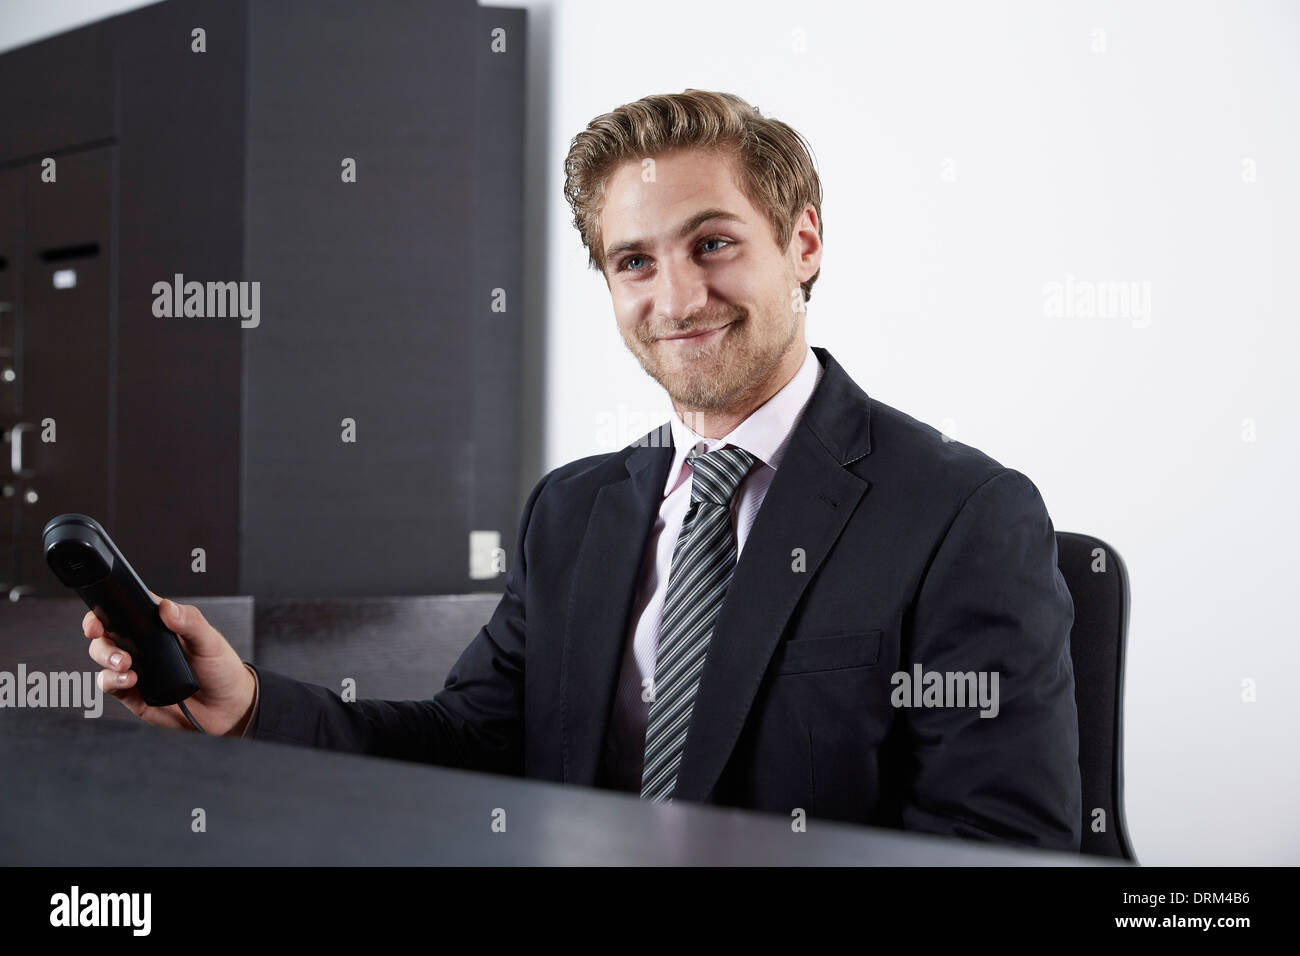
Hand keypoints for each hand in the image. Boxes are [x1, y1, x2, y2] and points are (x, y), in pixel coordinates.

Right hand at [84, 591, 256, 735]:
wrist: (227, 708)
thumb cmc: (220, 668)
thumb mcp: (209, 641)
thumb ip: (189, 622)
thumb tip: (166, 607)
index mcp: (158, 625)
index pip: (126, 609)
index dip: (106, 608)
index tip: (99, 617)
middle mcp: (142, 645)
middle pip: (106, 633)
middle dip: (100, 637)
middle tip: (112, 645)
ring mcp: (135, 668)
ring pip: (103, 657)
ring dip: (106, 658)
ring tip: (126, 665)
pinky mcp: (132, 693)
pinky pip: (109, 684)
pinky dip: (112, 681)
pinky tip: (130, 680)